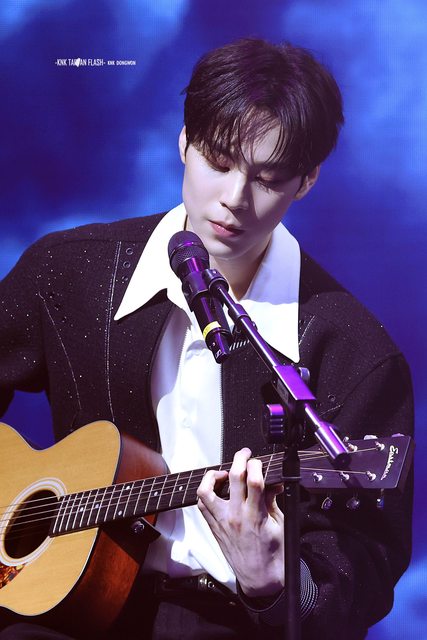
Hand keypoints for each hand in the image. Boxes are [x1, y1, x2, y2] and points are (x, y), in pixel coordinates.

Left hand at [197, 447, 283, 597]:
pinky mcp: (213, 527)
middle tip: (245, 455)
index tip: (260, 461)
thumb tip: (273, 480)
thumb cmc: (272, 554)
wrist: (259, 578)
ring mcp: (221, 521)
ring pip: (206, 490)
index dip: (257, 465)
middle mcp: (235, 516)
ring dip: (214, 475)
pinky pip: (202, 505)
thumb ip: (272, 500)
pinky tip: (217, 489)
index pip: (254, 480)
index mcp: (255, 515)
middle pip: (233, 477)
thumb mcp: (279, 524)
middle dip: (239, 459)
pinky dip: (207, 491)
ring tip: (225, 472)